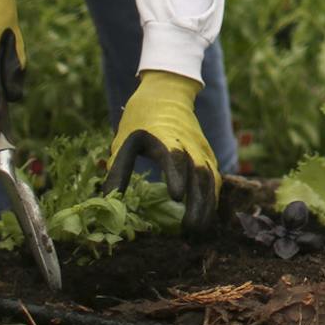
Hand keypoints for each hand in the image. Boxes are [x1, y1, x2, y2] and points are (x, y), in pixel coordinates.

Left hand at [106, 70, 218, 231]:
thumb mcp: (125, 139)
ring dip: (207, 204)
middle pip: (198, 173)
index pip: (175, 156)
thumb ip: (119, 168)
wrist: (168, 94)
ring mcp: (201, 149)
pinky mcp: (208, 155)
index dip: (176, 175)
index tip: (175, 196)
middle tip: (189, 229)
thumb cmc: (142, 119)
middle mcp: (189, 143)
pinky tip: (206, 217)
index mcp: (166, 137)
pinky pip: (214, 178)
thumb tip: (110, 199)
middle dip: (197, 201)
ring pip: (210, 178)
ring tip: (198, 230)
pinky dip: (212, 198)